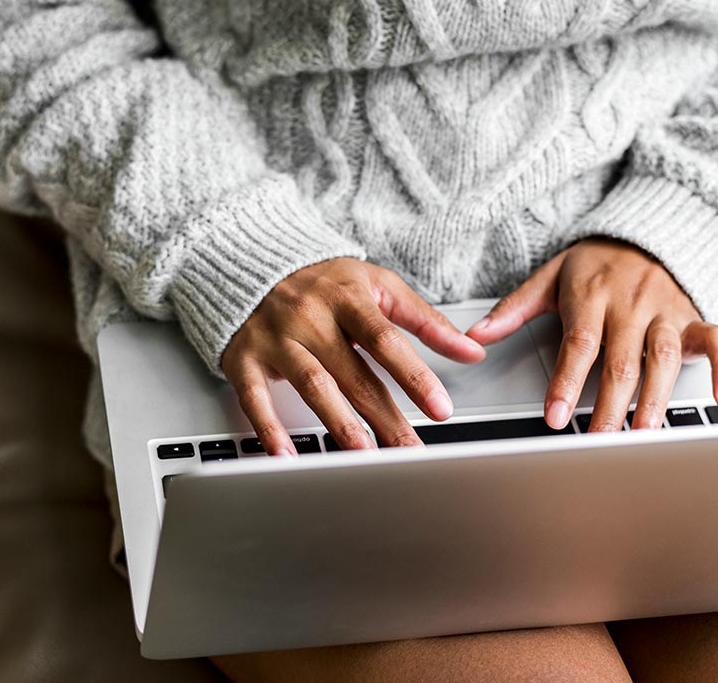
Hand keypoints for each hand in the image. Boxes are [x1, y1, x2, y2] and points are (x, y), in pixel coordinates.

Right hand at [222, 258, 485, 454]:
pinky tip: (287, 455)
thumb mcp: (380, 286)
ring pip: (313, 385)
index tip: (441, 409)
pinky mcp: (244, 357)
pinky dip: (269, 427)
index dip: (415, 376)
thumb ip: (426, 321)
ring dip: (339, 424)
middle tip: (410, 451)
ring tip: (364, 456)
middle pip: (355, 374)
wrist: (253, 261)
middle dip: (386, 417)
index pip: (386, 341)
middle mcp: (311, 317)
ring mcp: (276, 338)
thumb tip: (472, 351)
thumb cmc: (326, 281)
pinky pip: (255, 396)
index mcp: (348, 298)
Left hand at [466, 238, 717, 431]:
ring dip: (655, 400)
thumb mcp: (550, 277)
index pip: (580, 343)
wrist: (644, 232)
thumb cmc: (594, 265)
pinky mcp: (693, 318)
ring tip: (643, 435)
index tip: (556, 416)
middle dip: (611, 406)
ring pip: (664, 359)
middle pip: (622, 362)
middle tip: (599, 443)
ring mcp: (666, 311)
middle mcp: (632, 305)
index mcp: (592, 296)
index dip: (568, 382)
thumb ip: (514, 308)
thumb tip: (476, 335)